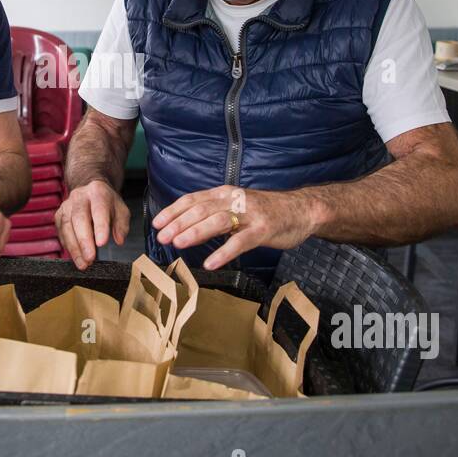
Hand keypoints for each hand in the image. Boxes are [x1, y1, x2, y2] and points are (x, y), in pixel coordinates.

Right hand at [55, 179, 130, 269]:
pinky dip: (68, 246)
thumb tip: (119, 240)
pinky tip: (75, 256)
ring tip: (83, 263)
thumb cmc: (106, 203)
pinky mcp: (58, 215)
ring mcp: (66, 206)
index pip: (99, 210)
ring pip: (67, 226)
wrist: (89, 189)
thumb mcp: (121, 210)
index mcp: (98, 192)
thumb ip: (122, 225)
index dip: (100, 227)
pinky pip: (61, 232)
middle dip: (84, 241)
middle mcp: (79, 197)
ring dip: (74, 247)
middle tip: (90, 258)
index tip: (102, 244)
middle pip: (79, 218)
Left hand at [152, 186, 316, 270]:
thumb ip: (214, 212)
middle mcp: (234, 200)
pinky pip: (240, 242)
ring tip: (178, 244)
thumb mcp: (236, 205)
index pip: (193, 200)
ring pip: (217, 222)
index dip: (173, 211)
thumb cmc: (265, 211)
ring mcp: (250, 214)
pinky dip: (224, 252)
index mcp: (224, 194)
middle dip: (178, 223)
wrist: (301, 210)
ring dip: (195, 232)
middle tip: (162, 237)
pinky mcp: (263, 230)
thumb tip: (186, 224)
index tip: (157, 224)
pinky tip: (210, 262)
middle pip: (201, 210)